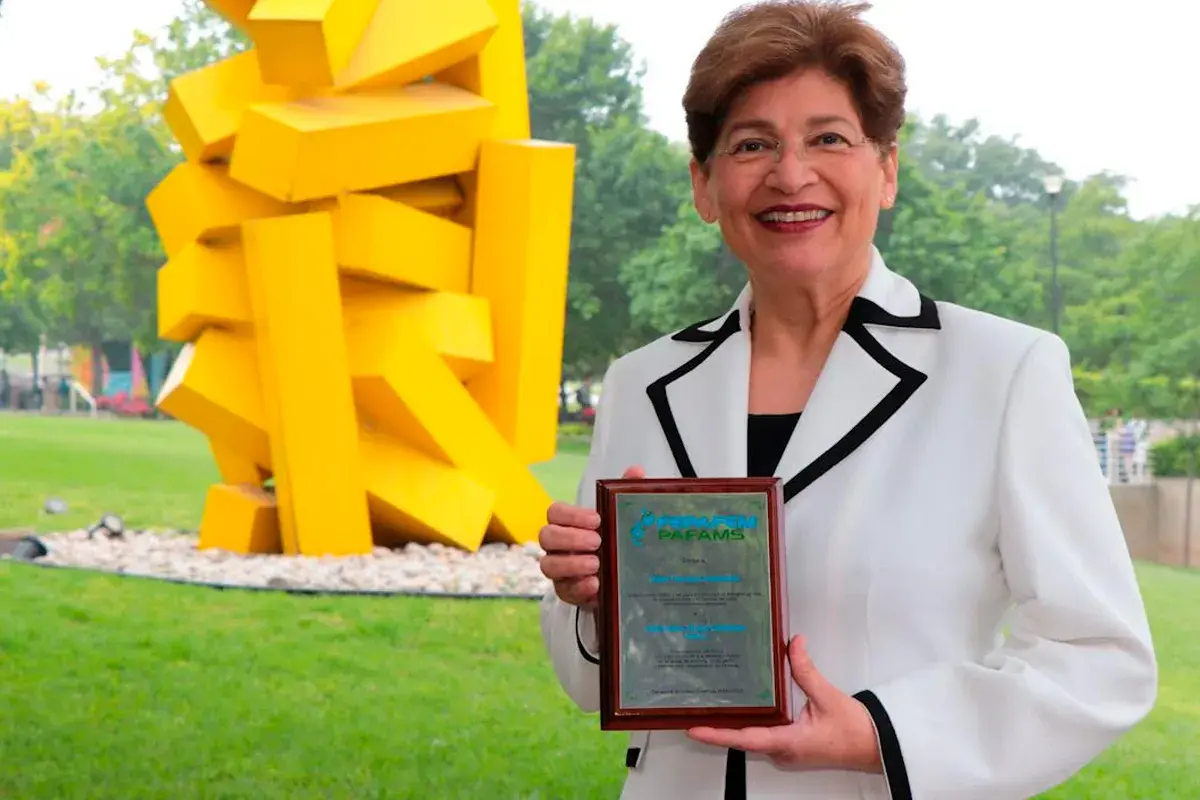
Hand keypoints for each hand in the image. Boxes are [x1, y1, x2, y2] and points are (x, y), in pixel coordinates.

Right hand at [538, 465, 644, 606]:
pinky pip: (564, 591)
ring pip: (548, 565)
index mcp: (567, 524)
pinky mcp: (566, 592)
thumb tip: (636, 471)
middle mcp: (557, 546)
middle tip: (597, 541)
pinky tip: (595, 584)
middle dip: (570, 538)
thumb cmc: (612, 542)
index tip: (596, 519)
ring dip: (571, 564)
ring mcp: (559, 570)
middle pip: (546, 536)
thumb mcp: (620, 518)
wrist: (619, 578)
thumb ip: (624, 493)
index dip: (571, 515)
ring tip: (595, 564)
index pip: (555, 512)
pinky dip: (579, 587)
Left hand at [686, 636, 881, 773]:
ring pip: (752, 737)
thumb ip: (807, 670)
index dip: (717, 734)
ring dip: (732, 724)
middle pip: (741, 738)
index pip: (744, 738)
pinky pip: (764, 734)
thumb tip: (794, 644)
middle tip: (693, 710)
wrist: (876, 747)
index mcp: (788, 742)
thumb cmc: (855, 731)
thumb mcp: (828, 697)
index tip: (694, 728)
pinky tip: (741, 706)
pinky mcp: (791, 745)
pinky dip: (750, 721)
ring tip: (709, 706)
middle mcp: (782, 750)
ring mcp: (785, 750)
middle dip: (717, 726)